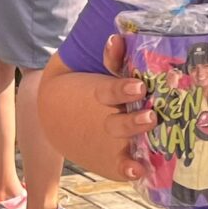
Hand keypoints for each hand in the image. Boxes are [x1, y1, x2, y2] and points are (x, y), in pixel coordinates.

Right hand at [51, 33, 151, 180]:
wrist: (56, 117)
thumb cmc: (90, 92)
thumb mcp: (100, 75)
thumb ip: (114, 60)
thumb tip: (120, 37)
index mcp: (101, 96)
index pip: (112, 91)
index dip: (124, 89)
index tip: (138, 86)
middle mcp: (106, 121)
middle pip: (119, 123)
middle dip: (134, 122)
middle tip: (151, 116)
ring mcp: (108, 142)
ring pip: (121, 143)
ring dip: (135, 141)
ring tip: (148, 139)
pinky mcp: (112, 160)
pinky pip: (120, 167)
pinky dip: (127, 170)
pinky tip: (138, 171)